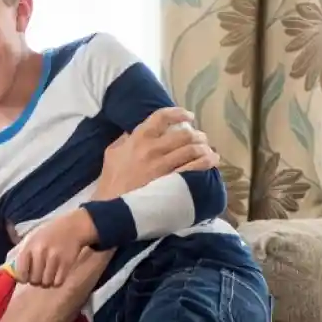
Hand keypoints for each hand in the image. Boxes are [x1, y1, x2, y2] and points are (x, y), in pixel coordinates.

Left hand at [14, 209, 94, 287]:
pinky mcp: (66, 263)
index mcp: (30, 247)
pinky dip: (57, 282)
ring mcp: (54, 258)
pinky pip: (58, 282)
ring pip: (46, 283)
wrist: (73, 227)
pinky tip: (57, 275)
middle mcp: (40, 253)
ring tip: (49, 275)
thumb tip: (16, 276)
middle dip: (36, 280)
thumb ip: (24, 255)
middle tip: (40, 275)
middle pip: (34, 280)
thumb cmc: (49, 234)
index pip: (21, 272)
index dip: (23, 278)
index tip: (27, 277)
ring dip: (47, 282)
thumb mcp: (33, 239)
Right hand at [96, 107, 217, 199]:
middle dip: (197, 134)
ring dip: (204, 148)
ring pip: (192, 148)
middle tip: (201, 139)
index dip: (179, 113)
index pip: (162, 117)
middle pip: (184, 133)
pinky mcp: (170, 182)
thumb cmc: (110, 183)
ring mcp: (162, 166)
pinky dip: (206, 162)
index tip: (189, 117)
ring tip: (207, 151)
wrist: (110, 208)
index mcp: (138, 139)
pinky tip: (211, 161)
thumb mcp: (111, 155)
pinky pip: (194, 167)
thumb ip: (124, 141)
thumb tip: (134, 132)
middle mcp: (152, 149)